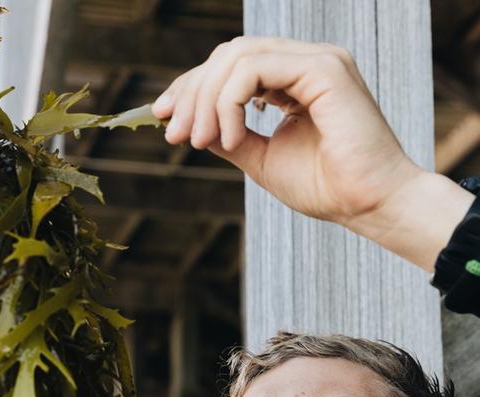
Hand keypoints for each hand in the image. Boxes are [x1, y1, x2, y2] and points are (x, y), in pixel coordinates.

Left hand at [152, 36, 423, 231]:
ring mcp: (316, 60)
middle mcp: (305, 62)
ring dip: (207, 100)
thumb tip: (191, 127)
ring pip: (238, 57)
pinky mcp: (323, 68)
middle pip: (229, 55)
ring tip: (201, 141)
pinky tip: (229, 137)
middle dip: (192, 93)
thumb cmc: (326, 188)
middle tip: (176, 135)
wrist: (368, 205)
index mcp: (294, 80)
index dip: (193, 88)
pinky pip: (255, 69)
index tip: (165, 119)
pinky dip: (230, 102)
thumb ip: (230, 138)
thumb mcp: (263, 160)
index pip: (232, 66)